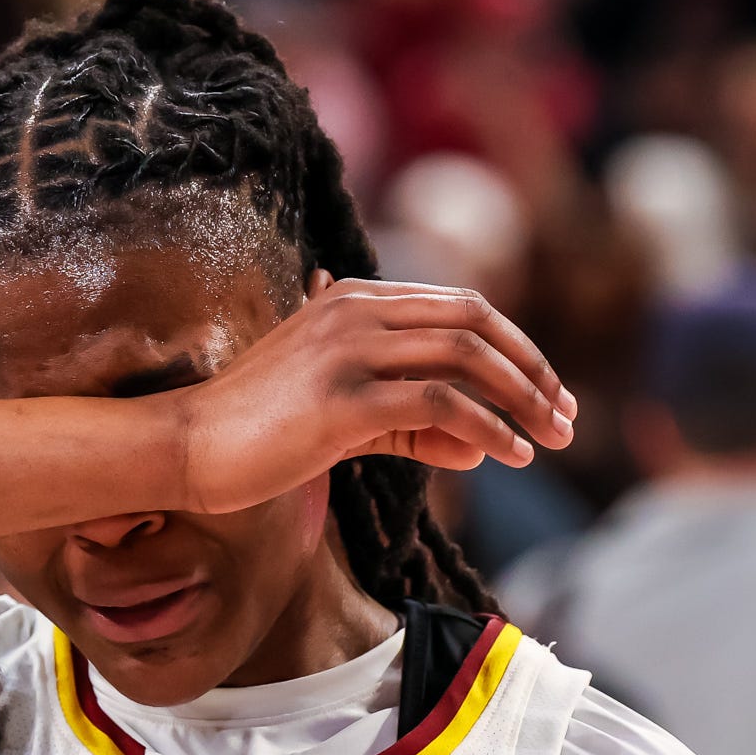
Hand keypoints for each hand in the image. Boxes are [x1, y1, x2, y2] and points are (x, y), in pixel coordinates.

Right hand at [170, 278, 574, 514]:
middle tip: (568, 418)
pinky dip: (488, 430)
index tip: (550, 395)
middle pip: (477, 322)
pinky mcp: (344, 399)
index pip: (462, 307)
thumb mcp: (346, 416)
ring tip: (551, 441)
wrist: (187, 447)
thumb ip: (412, 423)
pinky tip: (508, 457)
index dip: (518, 347)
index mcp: (354, 298)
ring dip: (524, 399)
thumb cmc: (259, 435)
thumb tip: (483, 447)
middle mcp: (356, 310)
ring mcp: (349, 350)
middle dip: (534, 369)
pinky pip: (441, 405)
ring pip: (468, 358)